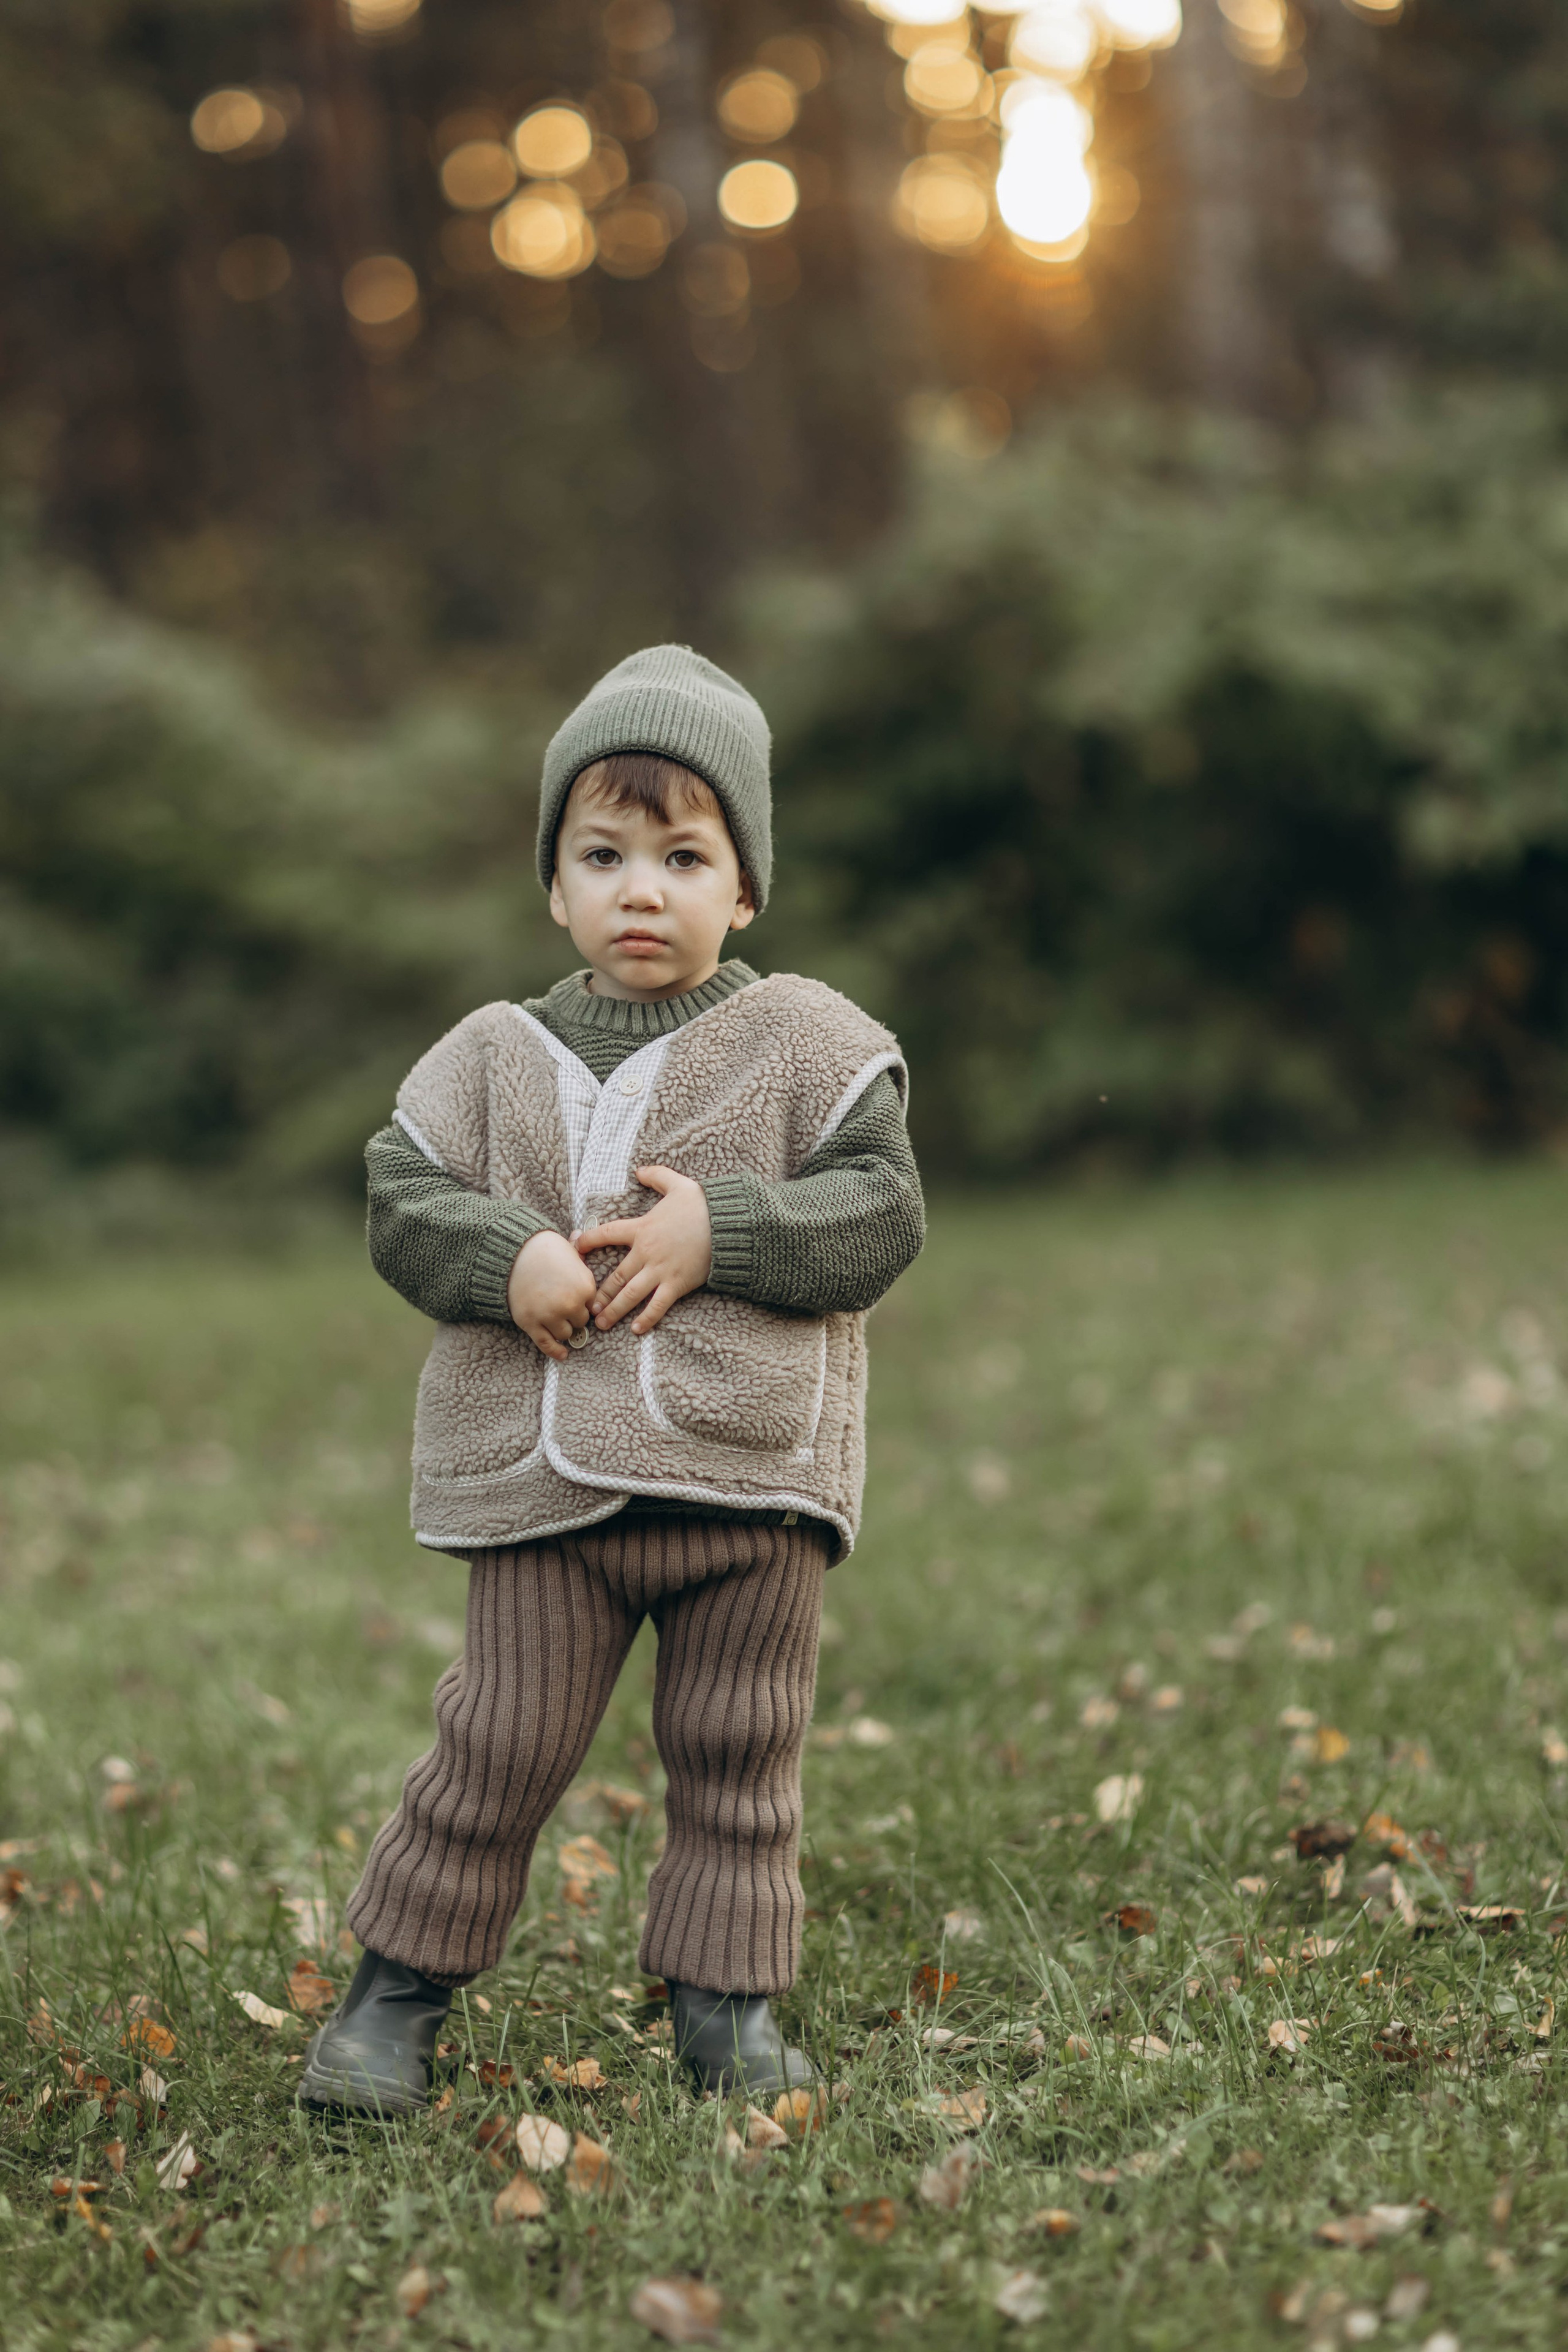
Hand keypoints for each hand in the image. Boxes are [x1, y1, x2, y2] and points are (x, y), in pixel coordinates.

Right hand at [507, 1229, 596, 1360]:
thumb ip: (581, 1256)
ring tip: (556, 1318)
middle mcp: (571, 1304)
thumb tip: (582, 1238)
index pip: (593, 1306)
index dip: (583, 1302)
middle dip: (573, 1315)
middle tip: (563, 1306)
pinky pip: (547, 1344)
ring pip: (566, 1333)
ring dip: (563, 1328)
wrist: (512, 1252)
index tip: (576, 1299)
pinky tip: (563, 1355)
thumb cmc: (542, 1248)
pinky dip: (556, 1351)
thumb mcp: (570, 1250)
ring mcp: (551, 1316)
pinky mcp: (531, 1323)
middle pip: (581, 1321)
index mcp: (586, 1286)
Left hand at [574, 1165, 712, 1334]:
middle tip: (586, 1307)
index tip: (574, 1249)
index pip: (606, 1234)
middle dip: (600, 1293)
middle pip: (615, 1276)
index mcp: (642, 1228)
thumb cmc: (703, 1205)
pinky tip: (636, 1330)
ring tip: (601, 1323)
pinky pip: (658, 1305)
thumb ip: (656, 1175)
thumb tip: (639, 1170)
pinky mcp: (677, 1284)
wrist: (728, 1224)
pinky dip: (647, 1318)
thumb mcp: (678, 1184)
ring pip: (630, 1294)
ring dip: (614, 1310)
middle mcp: (646, 1252)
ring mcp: (661, 1270)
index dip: (587, 1241)